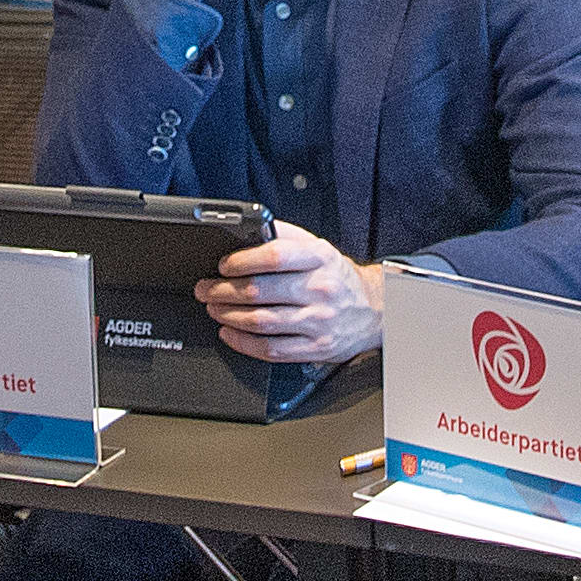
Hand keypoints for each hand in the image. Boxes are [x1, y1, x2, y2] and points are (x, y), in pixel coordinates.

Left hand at [195, 222, 388, 366]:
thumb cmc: (337, 277)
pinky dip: (244, 343)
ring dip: (229, 315)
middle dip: (224, 291)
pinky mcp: (316, 348)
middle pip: (261, 291)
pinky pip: (272, 349)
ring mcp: (319, 322)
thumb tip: (247, 231)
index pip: (275, 256)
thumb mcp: (318, 248)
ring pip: (262, 321)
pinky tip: (230, 333)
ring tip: (214, 308)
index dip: (243, 261)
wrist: (374, 310)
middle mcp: (320, 290)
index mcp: (320, 259)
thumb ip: (285, 237)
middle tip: (206, 289)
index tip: (223, 265)